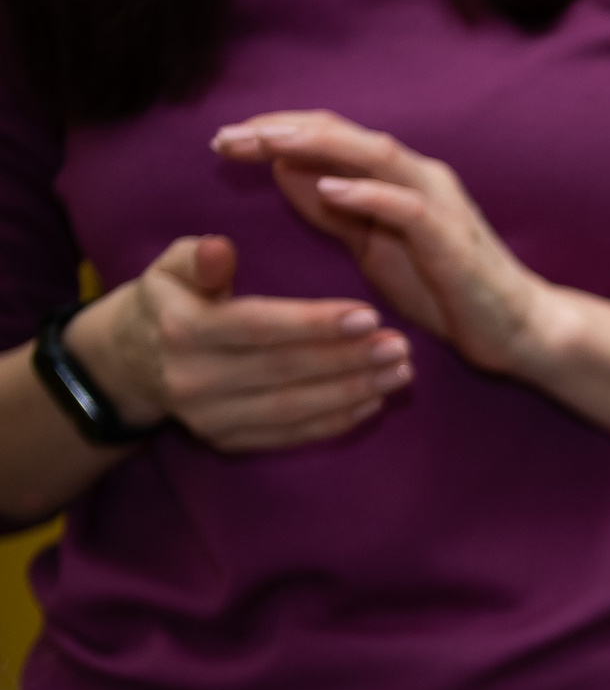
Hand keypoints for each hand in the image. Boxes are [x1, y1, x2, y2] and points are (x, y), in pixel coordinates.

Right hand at [67, 235, 408, 451]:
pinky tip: (374, 400)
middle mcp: (193, 380)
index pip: (260, 327)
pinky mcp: (226, 442)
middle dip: (349, 360)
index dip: (316, 324)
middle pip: (285, 371)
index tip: (370, 315)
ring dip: (354, 392)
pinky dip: (336, 421)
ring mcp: (210, 418)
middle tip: (401, 346)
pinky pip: (290, 435)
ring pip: (294, 409)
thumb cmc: (168, 300)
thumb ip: (199, 256)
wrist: (129, 362)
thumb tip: (220, 247)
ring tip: (400, 373)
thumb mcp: (171, 267)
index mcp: (181, 329)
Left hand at [211, 110, 568, 379]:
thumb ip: (334, 211)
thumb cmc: (448, 291)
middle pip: (342, 134)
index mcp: (395, 178)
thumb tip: (284, 171)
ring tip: (266, 144)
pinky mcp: (453, 238)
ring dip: (317, 145)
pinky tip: (329, 188)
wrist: (519, 329)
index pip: (328, 137)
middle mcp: (418, 177)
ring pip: (374, 155)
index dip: (275, 132)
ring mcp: (439, 203)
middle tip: (227, 137)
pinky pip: (408, 206)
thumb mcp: (374, 247)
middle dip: (281, 130)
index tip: (224, 141)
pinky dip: (368, 192)